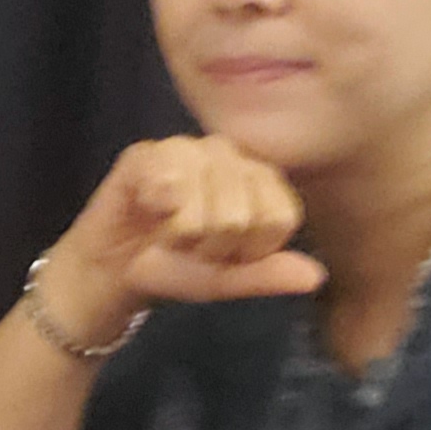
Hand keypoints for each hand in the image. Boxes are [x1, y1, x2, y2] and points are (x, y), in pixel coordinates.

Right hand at [40, 137, 326, 340]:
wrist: (115, 272)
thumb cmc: (176, 269)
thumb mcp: (226, 281)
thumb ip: (268, 275)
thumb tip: (315, 275)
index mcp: (259, 180)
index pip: (278, 217)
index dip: (248, 251)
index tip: (224, 256)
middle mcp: (229, 155)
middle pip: (238, 214)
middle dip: (209, 246)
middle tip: (189, 245)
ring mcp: (187, 148)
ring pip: (200, 201)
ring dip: (178, 233)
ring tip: (167, 230)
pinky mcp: (146, 153)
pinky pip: (164, 183)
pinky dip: (154, 210)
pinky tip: (146, 209)